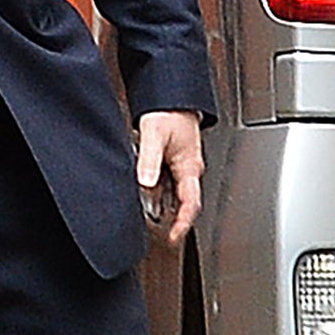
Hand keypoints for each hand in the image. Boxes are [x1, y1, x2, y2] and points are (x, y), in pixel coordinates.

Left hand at [135, 109, 203, 245]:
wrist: (172, 97)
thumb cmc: (168, 111)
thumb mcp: (154, 134)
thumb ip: (149, 158)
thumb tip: (146, 182)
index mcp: (190, 166)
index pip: (191, 202)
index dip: (183, 223)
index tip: (173, 237)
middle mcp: (188, 169)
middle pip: (184, 203)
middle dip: (173, 221)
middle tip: (161, 236)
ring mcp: (181, 167)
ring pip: (173, 195)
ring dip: (163, 209)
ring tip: (148, 222)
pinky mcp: (172, 163)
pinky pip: (166, 185)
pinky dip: (156, 194)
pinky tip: (143, 197)